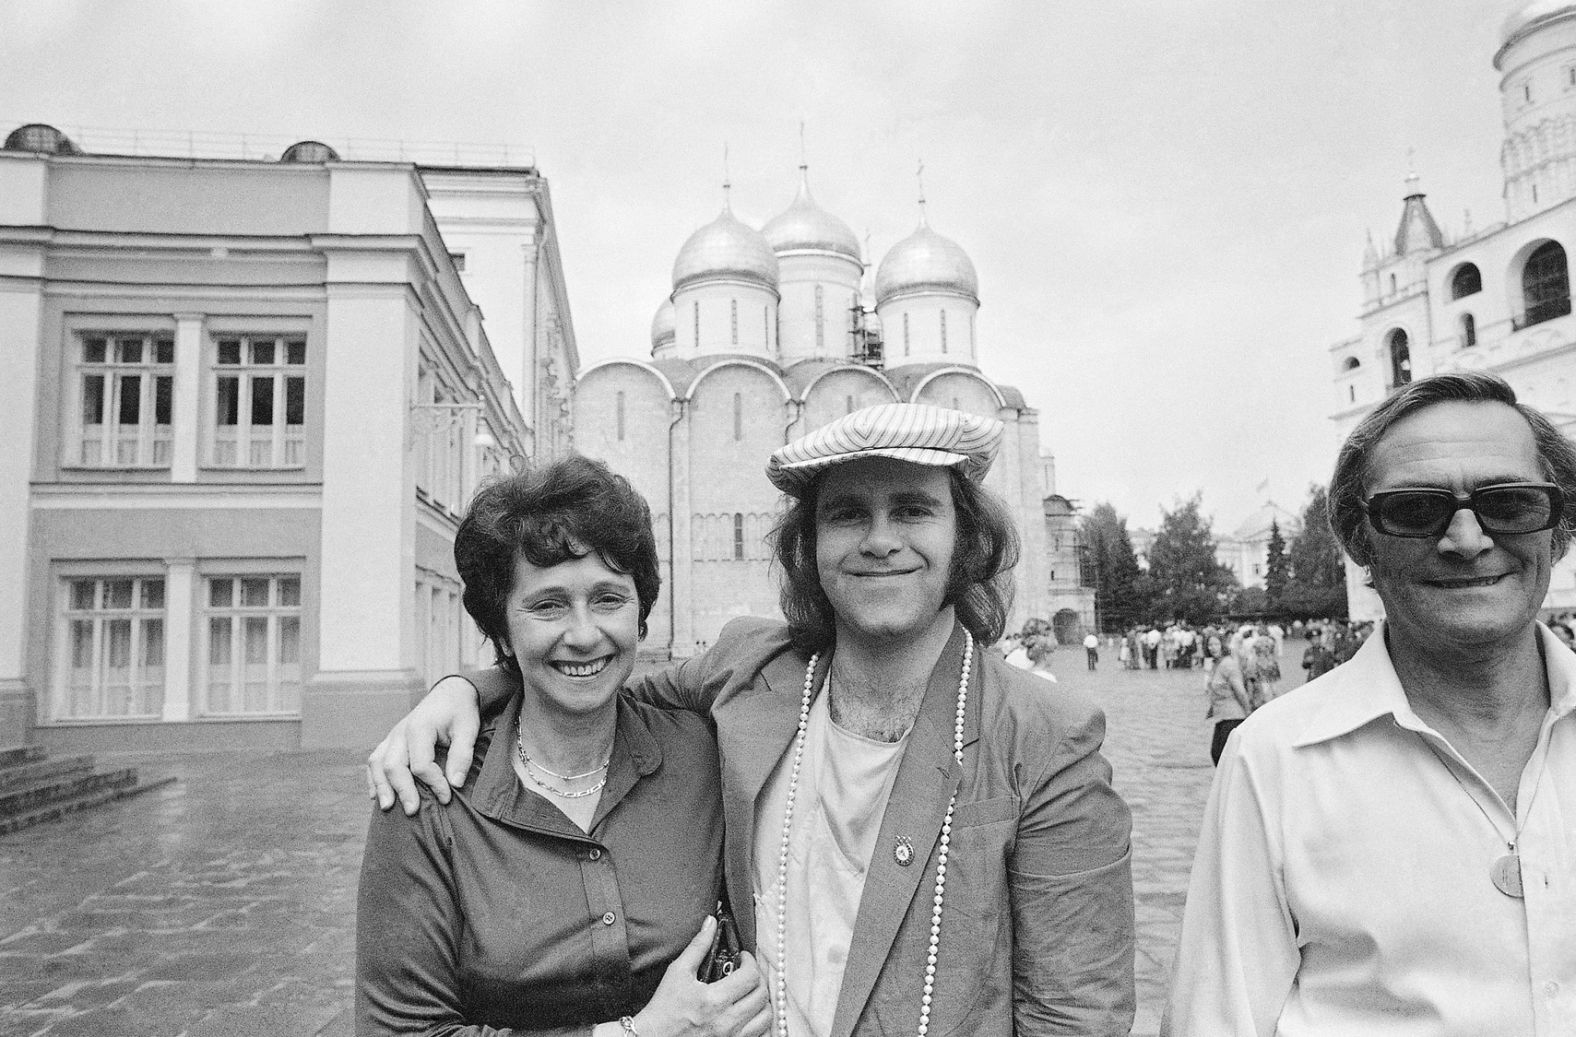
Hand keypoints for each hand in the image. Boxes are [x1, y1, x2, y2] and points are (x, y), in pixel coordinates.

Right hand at [365, 676, 481, 814]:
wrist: (450, 693)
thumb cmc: (460, 712)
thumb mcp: (469, 730)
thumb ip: (462, 755)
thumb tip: (455, 783)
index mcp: (420, 728)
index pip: (421, 764)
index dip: (434, 784)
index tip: (447, 797)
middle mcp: (401, 732)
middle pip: (394, 766)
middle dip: (403, 790)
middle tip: (413, 811)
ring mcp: (392, 736)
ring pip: (378, 763)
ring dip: (381, 786)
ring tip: (387, 807)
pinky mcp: (390, 741)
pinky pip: (375, 760)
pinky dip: (372, 778)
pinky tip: (375, 795)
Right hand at [635, 918, 771, 1036]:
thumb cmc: (664, 1008)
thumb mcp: (678, 972)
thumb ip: (698, 946)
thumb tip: (710, 923)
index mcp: (714, 1000)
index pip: (750, 976)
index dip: (750, 961)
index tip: (742, 958)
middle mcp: (727, 1021)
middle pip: (762, 995)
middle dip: (757, 979)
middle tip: (746, 973)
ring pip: (766, 1017)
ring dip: (761, 1002)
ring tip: (749, 993)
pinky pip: (759, 1034)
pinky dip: (758, 1022)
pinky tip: (747, 1013)